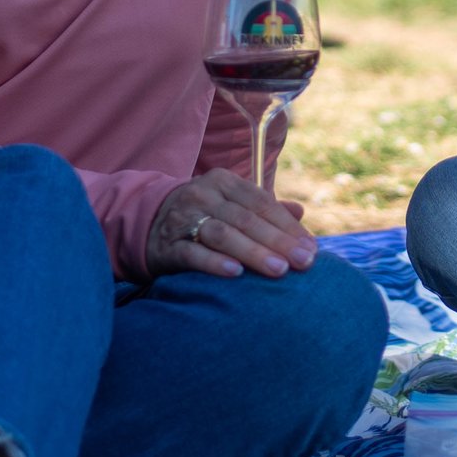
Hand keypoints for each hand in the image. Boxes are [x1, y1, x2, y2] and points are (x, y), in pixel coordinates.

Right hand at [145, 169, 316, 279]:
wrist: (145, 224)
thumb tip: (300, 212)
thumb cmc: (201, 216)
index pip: (261, 202)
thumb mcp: (230, 205)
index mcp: (223, 182)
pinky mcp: (166, 244)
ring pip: (222, 234)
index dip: (287, 226)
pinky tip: (235, 273)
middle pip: (246, 218)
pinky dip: (214, 262)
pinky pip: (192, 253)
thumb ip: (264, 209)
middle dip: (278, 241)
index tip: (311, 249)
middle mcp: (203, 195)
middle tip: (304, 262)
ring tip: (279, 270)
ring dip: (253, 252)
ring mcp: (183, 218)